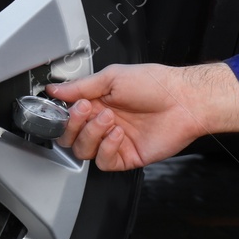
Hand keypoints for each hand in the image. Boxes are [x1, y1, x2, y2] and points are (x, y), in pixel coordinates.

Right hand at [45, 62, 238, 170]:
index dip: (63, 114)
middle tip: (87, 110)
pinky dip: (106, 147)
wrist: (184, 101)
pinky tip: (117, 134)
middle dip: (74, 124)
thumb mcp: (112, 77)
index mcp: (97, 102)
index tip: (66, 105)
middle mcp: (103, 122)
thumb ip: (80, 86)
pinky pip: (103, 162)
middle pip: (70, 137)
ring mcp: (113, 141)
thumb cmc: (155, 84)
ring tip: (109, 119)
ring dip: (92, 134)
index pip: (67, 115)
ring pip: (83, 151)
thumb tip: (54, 89)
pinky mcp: (126, 156)